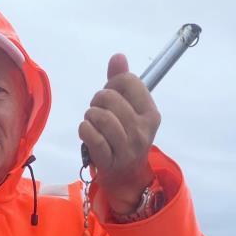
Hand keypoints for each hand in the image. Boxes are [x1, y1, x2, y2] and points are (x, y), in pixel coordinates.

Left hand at [79, 53, 160, 213]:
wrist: (126, 178)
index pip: (128, 81)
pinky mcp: (110, 161)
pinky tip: (86, 131)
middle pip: (111, 98)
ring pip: (101, 117)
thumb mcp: (128, 109)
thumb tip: (118, 57)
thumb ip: (122, 81)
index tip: (112, 96)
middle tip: (97, 111)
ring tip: (91, 121)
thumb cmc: (124, 137)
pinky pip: (93, 137)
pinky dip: (85, 130)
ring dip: (89, 116)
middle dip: (97, 101)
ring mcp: (127, 148)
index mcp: (151, 114)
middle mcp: (142, 130)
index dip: (113, 83)